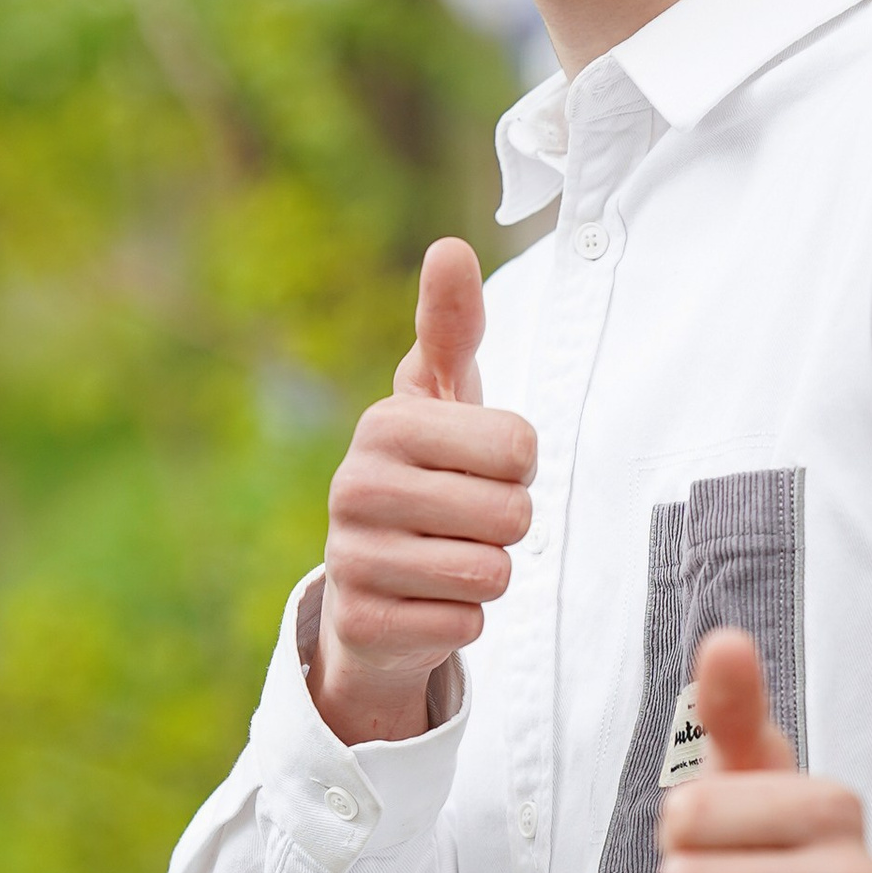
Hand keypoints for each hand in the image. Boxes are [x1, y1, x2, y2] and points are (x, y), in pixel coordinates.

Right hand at [311, 239, 537, 745]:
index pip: (520, 448)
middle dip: (507, 524)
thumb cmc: (426, 475)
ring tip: (447, 558)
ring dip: (488, 573)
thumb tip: (450, 247)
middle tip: (464, 520)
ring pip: (491, 572)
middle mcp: (355, 486)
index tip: (479, 467)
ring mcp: (352, 558)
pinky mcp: (362, 623)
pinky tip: (428, 602)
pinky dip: (462, 618)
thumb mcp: (440, 401)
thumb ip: (453, 328)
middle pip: (512, 514)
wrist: (371, 585)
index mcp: (386, 424)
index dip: (519, 465)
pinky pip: (466, 624)